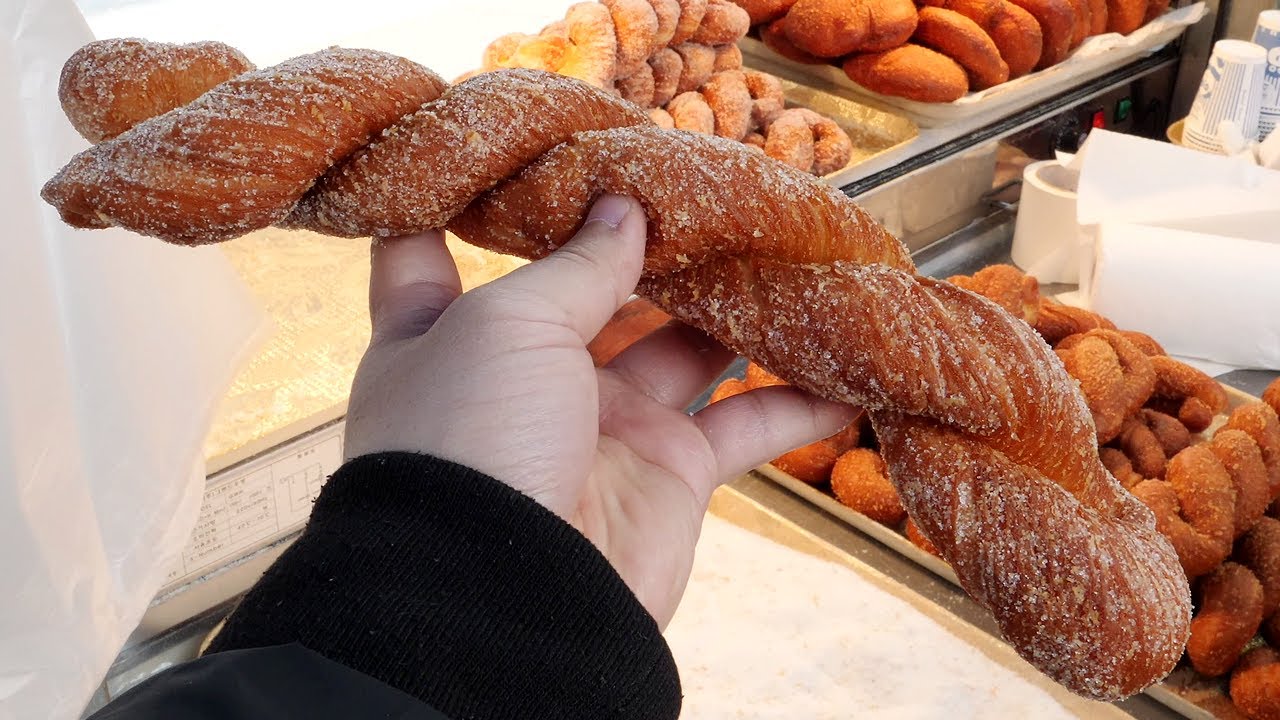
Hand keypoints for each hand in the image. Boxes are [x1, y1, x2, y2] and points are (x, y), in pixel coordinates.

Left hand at [344, 195, 855, 626]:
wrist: (510, 599)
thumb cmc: (473, 442)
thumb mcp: (510, 323)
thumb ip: (578, 263)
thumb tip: (623, 207)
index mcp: (444, 333)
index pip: (426, 250)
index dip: (457, 200)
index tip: (500, 153)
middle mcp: (522, 374)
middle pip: (588, 288)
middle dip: (639, 241)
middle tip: (698, 183)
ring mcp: (600, 424)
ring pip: (685, 344)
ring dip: (736, 304)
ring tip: (786, 243)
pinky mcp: (669, 475)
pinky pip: (747, 425)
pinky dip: (800, 402)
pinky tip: (847, 367)